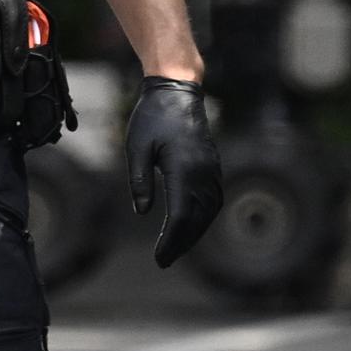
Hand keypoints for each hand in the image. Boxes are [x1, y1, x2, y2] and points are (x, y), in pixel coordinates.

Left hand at [126, 78, 224, 270]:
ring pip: (209, 210)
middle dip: (182, 243)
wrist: (177, 89)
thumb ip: (139, 181)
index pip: (181, 215)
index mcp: (183, 168)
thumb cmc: (152, 116)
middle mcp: (203, 170)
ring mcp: (211, 167)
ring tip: (177, 247)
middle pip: (197, 218)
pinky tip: (193, 225)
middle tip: (165, 261)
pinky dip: (204, 216)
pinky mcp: (213, 164)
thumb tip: (142, 211)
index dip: (171, 241)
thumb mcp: (137, 148)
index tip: (159, 258)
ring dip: (195, 233)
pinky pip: (213, 198)